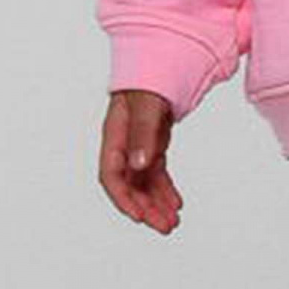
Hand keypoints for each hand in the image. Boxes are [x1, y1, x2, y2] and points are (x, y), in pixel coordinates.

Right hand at [99, 89, 183, 231]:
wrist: (160, 61)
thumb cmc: (150, 80)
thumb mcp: (147, 105)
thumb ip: (142, 133)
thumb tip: (139, 165)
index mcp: (115, 135)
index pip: (111, 175)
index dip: (123, 198)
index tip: (138, 217)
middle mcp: (124, 144)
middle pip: (129, 185)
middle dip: (145, 208)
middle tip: (165, 227)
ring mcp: (138, 146)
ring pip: (144, 183)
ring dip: (156, 204)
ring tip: (173, 222)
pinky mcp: (152, 145)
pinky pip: (156, 174)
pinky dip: (165, 190)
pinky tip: (176, 204)